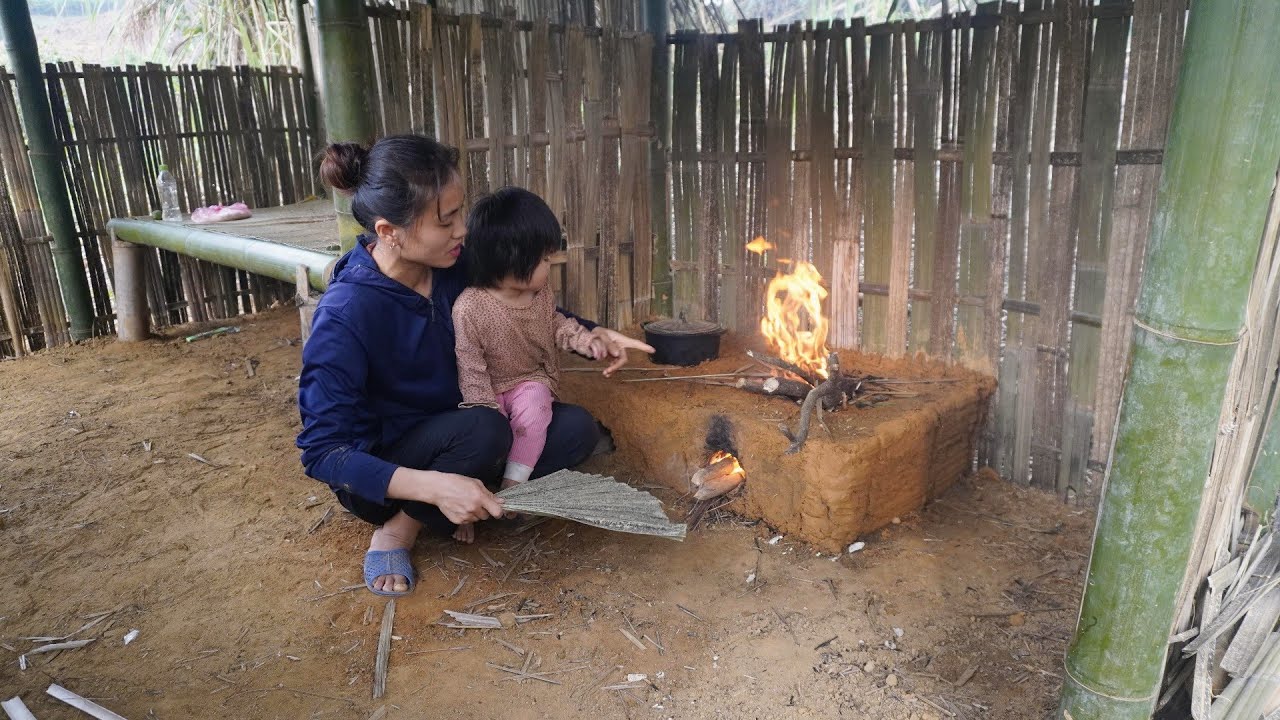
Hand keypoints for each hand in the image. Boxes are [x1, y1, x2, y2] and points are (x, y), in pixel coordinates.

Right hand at [390, 469, 504, 523]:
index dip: (498, 512)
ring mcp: (465, 516)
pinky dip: (466, 516)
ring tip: (466, 503)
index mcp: (479, 497)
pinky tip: (460, 507)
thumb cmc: (457, 483)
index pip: (497, 512)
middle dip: (484, 510)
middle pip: (486, 516)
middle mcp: (473, 508)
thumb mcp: (475, 483)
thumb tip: (501, 501)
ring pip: (477, 519)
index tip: (497, 510)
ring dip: (475, 513)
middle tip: (475, 502)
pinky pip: (468, 521)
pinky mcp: (458, 521)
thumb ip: (489, 494)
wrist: (438, 489)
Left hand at [590, 327, 655, 376]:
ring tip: (605, 373)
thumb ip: (609, 344)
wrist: (591, 337)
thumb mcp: (602, 336)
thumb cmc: (598, 333)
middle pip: (623, 358)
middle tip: (608, 370)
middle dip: (617, 365)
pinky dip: (610, 369)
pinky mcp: (611, 357)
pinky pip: (613, 364)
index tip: (652, 350)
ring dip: (612, 368)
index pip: (635, 343)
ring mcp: (616, 352)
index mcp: (621, 340)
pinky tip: (606, 373)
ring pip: (618, 363)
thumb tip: (617, 354)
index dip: (644, 347)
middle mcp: (621, 347)